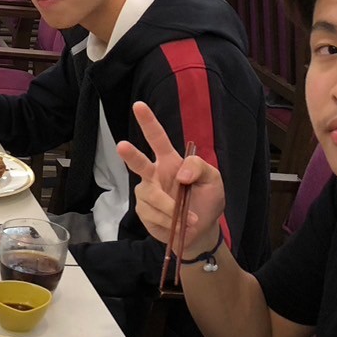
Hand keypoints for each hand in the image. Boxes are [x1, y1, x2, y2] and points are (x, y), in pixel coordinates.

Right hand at [116, 101, 226, 258]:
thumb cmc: (207, 199)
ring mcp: (147, 193)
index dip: (148, 122)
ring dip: (170, 209)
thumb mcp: (214, 180)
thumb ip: (200, 168)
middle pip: (138, 162)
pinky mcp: (144, 211)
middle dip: (130, 154)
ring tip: (189, 219)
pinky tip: (177, 224)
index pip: (157, 138)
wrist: (202, 231)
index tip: (138, 106)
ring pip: (151, 196)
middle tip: (122, 146)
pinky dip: (168, 220)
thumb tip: (180, 173)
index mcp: (170, 161)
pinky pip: (152, 213)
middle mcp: (154, 174)